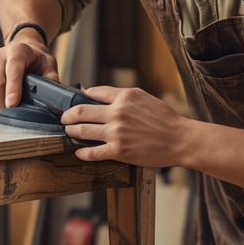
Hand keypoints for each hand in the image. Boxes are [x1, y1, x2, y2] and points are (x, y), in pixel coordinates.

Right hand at [0, 40, 58, 109]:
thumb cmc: (36, 59)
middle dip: (4, 102)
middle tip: (12, 116)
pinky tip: (2, 102)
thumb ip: (51, 78)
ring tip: (9, 112)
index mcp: (18, 51)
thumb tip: (52, 97)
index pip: (13, 70)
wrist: (22, 48)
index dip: (12, 88)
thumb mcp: (48, 64)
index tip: (12, 105)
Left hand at [60, 86, 190, 165]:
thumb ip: (117, 95)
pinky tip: (78, 151)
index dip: (79, 98)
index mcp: (124, 96)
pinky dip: (81, 152)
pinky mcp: (119, 151)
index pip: (92, 93)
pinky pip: (92, 152)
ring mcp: (117, 132)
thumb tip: (92, 92)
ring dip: (71, 131)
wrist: (179, 139)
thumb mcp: (142, 97)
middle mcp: (118, 112)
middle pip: (80, 111)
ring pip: (82, 130)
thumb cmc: (163, 119)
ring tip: (68, 132)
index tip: (72, 104)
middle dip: (67, 115)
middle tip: (64, 119)